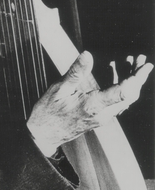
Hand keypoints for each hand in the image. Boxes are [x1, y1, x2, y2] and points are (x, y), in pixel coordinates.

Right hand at [27, 51, 152, 155]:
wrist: (43, 135)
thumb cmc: (48, 113)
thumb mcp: (58, 89)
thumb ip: (75, 72)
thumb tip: (87, 54)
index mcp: (92, 105)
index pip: (123, 92)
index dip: (137, 78)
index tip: (145, 66)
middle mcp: (102, 114)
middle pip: (129, 96)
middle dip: (138, 77)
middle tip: (140, 59)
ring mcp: (102, 118)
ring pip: (124, 100)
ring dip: (130, 82)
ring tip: (130, 62)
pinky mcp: (99, 117)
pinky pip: (116, 103)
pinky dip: (120, 88)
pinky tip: (114, 74)